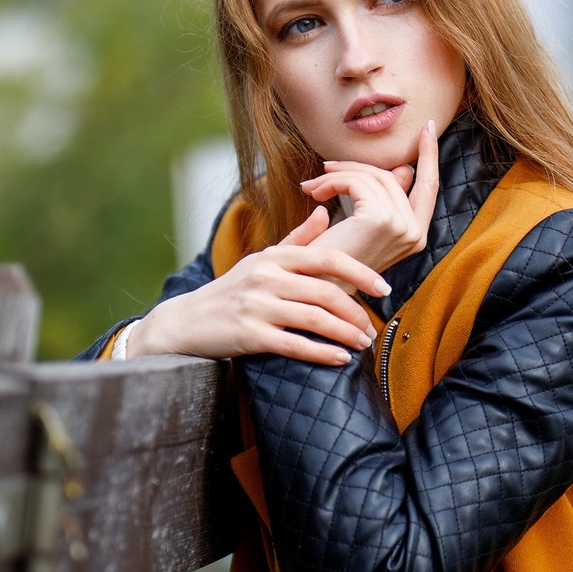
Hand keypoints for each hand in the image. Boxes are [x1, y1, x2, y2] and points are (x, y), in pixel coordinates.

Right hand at [125, 207, 391, 365]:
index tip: (384, 288)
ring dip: (345, 334)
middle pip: (326, 291)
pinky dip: (322, 353)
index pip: (328, 258)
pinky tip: (340, 360)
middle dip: (356, 312)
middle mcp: (266, 277)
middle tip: (372, 328)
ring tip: (362, 344)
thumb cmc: (232, 290)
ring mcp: (257, 306)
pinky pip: (294, 345)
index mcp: (275, 257)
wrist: (188, 321)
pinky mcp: (249, 334)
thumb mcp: (262, 259)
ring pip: (315, 318)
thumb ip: (297, 239)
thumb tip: (325, 211)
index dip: (361, 273)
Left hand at [298, 119, 440, 273]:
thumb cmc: (330, 261)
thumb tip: (402, 169)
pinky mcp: (382, 220)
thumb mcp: (362, 226)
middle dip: (355, 167)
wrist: (310, 287)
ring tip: (312, 186)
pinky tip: (314, 193)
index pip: (428, 187)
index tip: (427, 128)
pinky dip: (332, 181)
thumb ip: (384, 199)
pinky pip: (358, 181)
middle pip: (393, 175)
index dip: (430, 156)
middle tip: (325, 167)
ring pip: (372, 175)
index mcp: (415, 236)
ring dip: (337, 175)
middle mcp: (415, 234)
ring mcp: (402, 227)